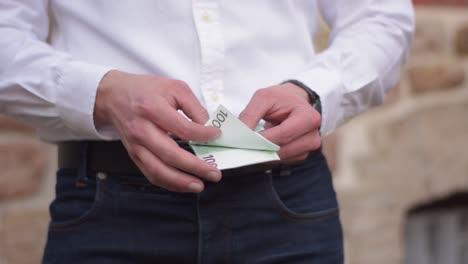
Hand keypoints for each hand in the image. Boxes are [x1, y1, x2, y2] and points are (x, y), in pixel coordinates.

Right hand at [94, 70, 221, 192]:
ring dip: (180, 182)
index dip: (203, 135)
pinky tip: (183, 185)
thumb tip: (209, 128)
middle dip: (195, 167)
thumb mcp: (174, 88)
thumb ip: (194, 107)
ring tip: (199, 185)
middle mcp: (142, 129)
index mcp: (153, 109)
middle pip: (170, 154)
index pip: (183, 128)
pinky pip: (151, 174)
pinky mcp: (134, 155)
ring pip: (158, 170)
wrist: (113, 96)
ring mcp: (136, 145)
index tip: (217, 135)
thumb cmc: (146, 90)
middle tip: (214, 173)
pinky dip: (168, 183)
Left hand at [239, 83, 321, 162]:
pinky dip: (269, 157)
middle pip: (283, 149)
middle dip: (260, 149)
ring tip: (249, 147)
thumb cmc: (281, 98)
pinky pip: (282, 161)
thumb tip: (240, 134)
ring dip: (263, 155)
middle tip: (241, 148)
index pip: (283, 134)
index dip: (262, 140)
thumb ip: (250, 114)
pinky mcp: (300, 155)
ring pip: (281, 158)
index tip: (242, 141)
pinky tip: (260, 149)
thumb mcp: (264, 98)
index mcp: (309, 117)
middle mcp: (313, 136)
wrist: (293, 102)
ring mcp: (308, 148)